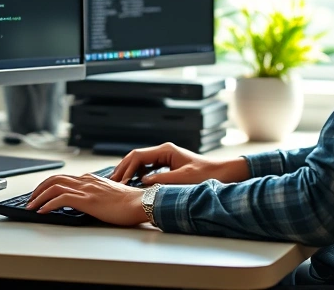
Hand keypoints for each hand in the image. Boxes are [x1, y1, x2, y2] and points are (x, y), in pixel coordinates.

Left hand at [26, 173, 146, 225]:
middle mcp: (87, 181)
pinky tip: (42, 211)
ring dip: (38, 197)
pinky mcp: (88, 200)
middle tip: (30, 199)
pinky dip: (48, 204)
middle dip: (38, 189)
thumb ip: (97, 195)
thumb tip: (88, 203)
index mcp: (91, 179)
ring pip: (54, 187)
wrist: (141, 203)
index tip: (40, 194)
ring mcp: (87, 189)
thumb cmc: (130, 203)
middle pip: (55, 179)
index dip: (48, 185)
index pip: (64, 178)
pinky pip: (61, 199)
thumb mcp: (109, 196)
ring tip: (31, 206)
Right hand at [110, 142, 250, 185]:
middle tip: (111, 181)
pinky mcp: (167, 164)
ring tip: (117, 183)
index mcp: (165, 150)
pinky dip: (137, 174)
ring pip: (140, 162)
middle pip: (136, 157)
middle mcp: (163, 151)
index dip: (126, 168)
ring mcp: (165, 157)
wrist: (222, 173)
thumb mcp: (182, 179)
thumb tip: (141, 181)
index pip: (138, 156)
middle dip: (123, 168)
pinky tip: (131, 183)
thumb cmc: (205, 175)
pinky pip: (147, 167)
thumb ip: (161, 180)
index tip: (118, 180)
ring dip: (128, 171)